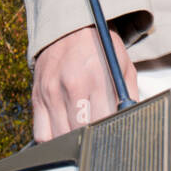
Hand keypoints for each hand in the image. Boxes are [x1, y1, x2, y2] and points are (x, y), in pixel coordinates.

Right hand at [32, 24, 139, 140]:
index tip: (114, 136)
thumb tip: (133, 120)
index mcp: (96, 78)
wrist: (67, 28)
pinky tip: (64, 133)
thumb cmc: (99, 48)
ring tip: (83, 137)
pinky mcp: (37, 97)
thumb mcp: (122, 64)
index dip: (110, 134)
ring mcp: (51, 93)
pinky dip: (52, 140)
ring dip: (73, 142)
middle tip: (100, 139)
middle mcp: (71, 86)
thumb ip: (130, 94)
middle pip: (80, 132)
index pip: (103, 121)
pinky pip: (41, 133)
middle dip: (92, 139)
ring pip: (60, 137)